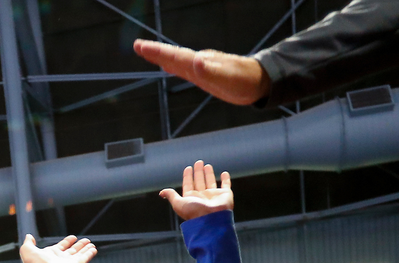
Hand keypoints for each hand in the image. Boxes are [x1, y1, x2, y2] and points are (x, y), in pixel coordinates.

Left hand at [20, 234, 96, 262]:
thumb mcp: (27, 250)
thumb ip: (29, 242)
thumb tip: (29, 236)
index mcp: (51, 255)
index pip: (62, 246)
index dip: (67, 241)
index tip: (72, 237)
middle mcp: (61, 259)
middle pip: (72, 250)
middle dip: (79, 245)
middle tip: (85, 240)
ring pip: (80, 254)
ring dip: (86, 249)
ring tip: (91, 244)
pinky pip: (85, 258)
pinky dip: (90, 254)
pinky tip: (94, 249)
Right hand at [133, 40, 269, 105]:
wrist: (260, 81)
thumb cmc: (244, 81)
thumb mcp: (227, 79)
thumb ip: (211, 72)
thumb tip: (196, 62)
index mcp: (200, 63)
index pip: (174, 56)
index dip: (156, 52)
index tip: (139, 45)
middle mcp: (199, 62)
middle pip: (173, 55)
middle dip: (155, 52)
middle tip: (137, 46)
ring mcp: (203, 67)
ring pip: (178, 60)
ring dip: (162, 57)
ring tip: (147, 52)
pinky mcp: (207, 73)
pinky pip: (185, 67)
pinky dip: (173, 65)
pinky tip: (171, 66)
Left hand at [160, 161, 233, 220]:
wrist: (212, 219)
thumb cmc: (195, 213)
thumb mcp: (179, 203)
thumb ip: (171, 196)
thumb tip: (161, 193)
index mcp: (191, 198)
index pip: (188, 185)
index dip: (187, 177)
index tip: (188, 168)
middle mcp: (202, 197)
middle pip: (199, 181)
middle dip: (198, 172)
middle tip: (198, 162)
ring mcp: (214, 195)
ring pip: (210, 182)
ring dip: (208, 174)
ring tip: (207, 165)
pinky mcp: (225, 194)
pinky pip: (226, 185)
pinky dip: (226, 179)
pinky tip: (224, 173)